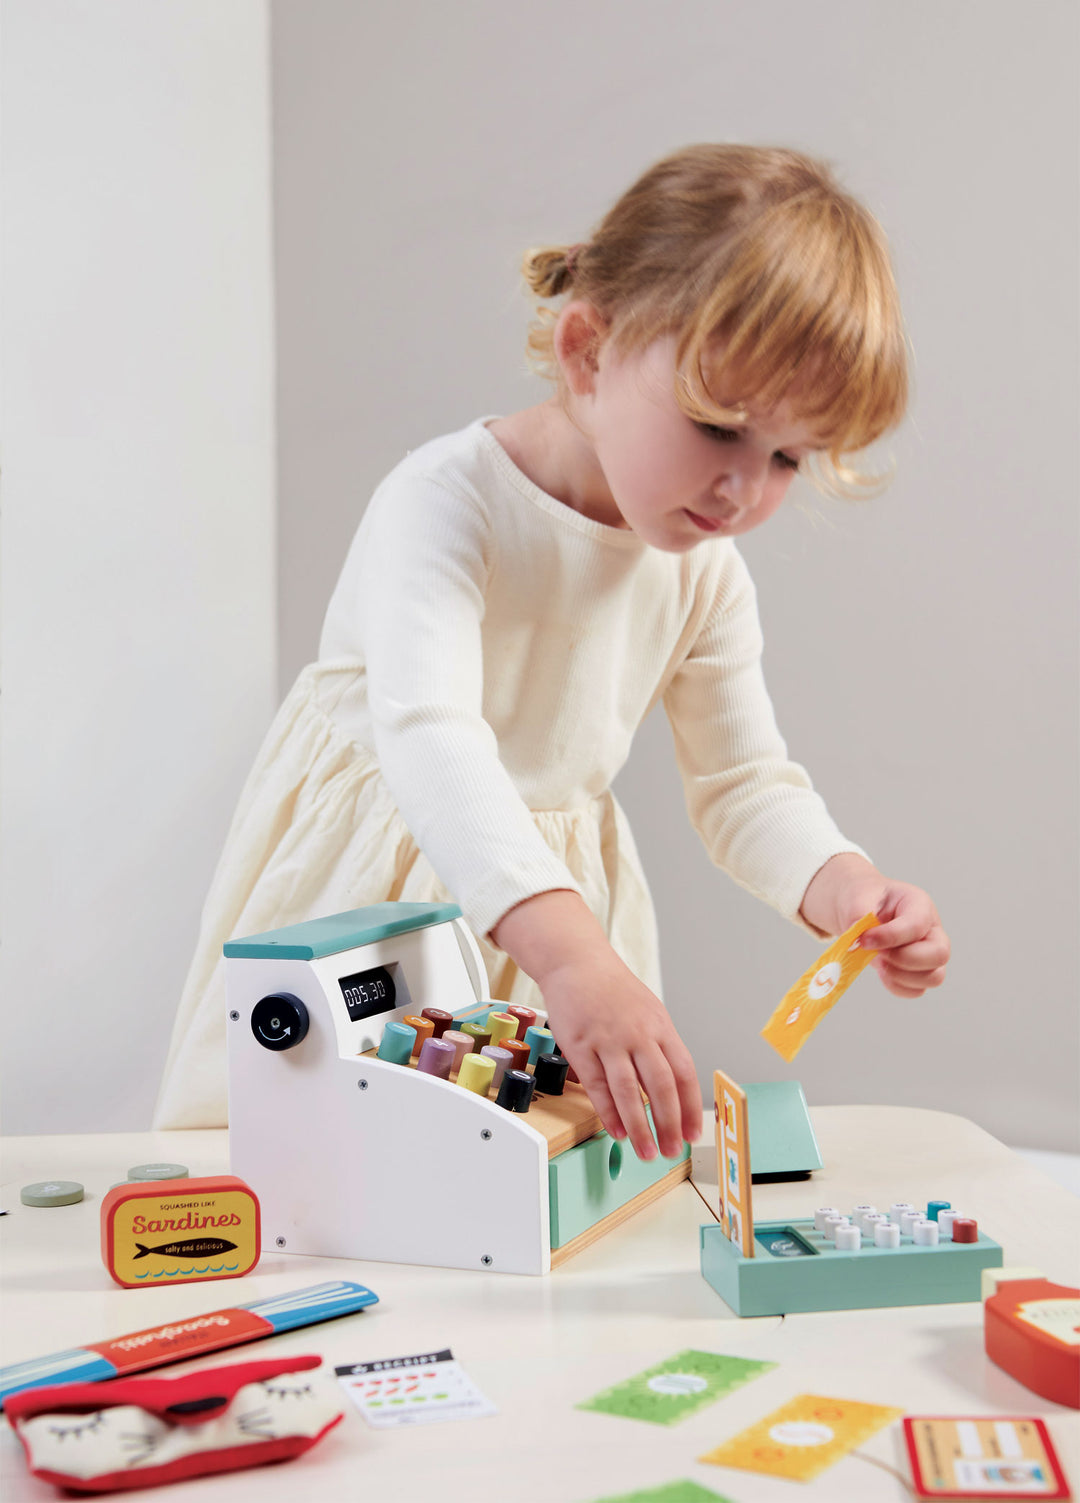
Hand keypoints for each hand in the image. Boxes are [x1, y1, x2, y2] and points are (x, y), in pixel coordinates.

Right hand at [491, 891, 701, 1159]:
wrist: (577, 964)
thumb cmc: (614, 991)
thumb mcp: (649, 1013)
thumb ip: (660, 1048)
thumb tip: (672, 1091)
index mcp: (661, 1027)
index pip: (684, 1074)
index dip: (690, 1107)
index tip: (693, 1132)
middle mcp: (639, 1035)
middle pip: (660, 1086)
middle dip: (669, 1124)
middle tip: (671, 1150)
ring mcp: (609, 1040)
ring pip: (629, 1092)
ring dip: (639, 1127)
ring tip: (646, 1152)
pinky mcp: (581, 1045)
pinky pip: (597, 1086)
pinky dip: (609, 1112)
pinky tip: (617, 1131)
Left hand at [800, 853, 950, 997]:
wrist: (861, 908)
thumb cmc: (865, 899)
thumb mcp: (858, 897)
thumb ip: (858, 914)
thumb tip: (860, 938)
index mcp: (919, 905)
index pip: (917, 925)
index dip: (890, 937)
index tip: (865, 940)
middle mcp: (931, 930)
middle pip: (939, 955)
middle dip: (904, 959)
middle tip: (877, 952)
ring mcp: (928, 953)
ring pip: (933, 977)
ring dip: (900, 975)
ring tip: (878, 961)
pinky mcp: (918, 971)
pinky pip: (916, 990)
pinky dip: (896, 985)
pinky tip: (881, 969)